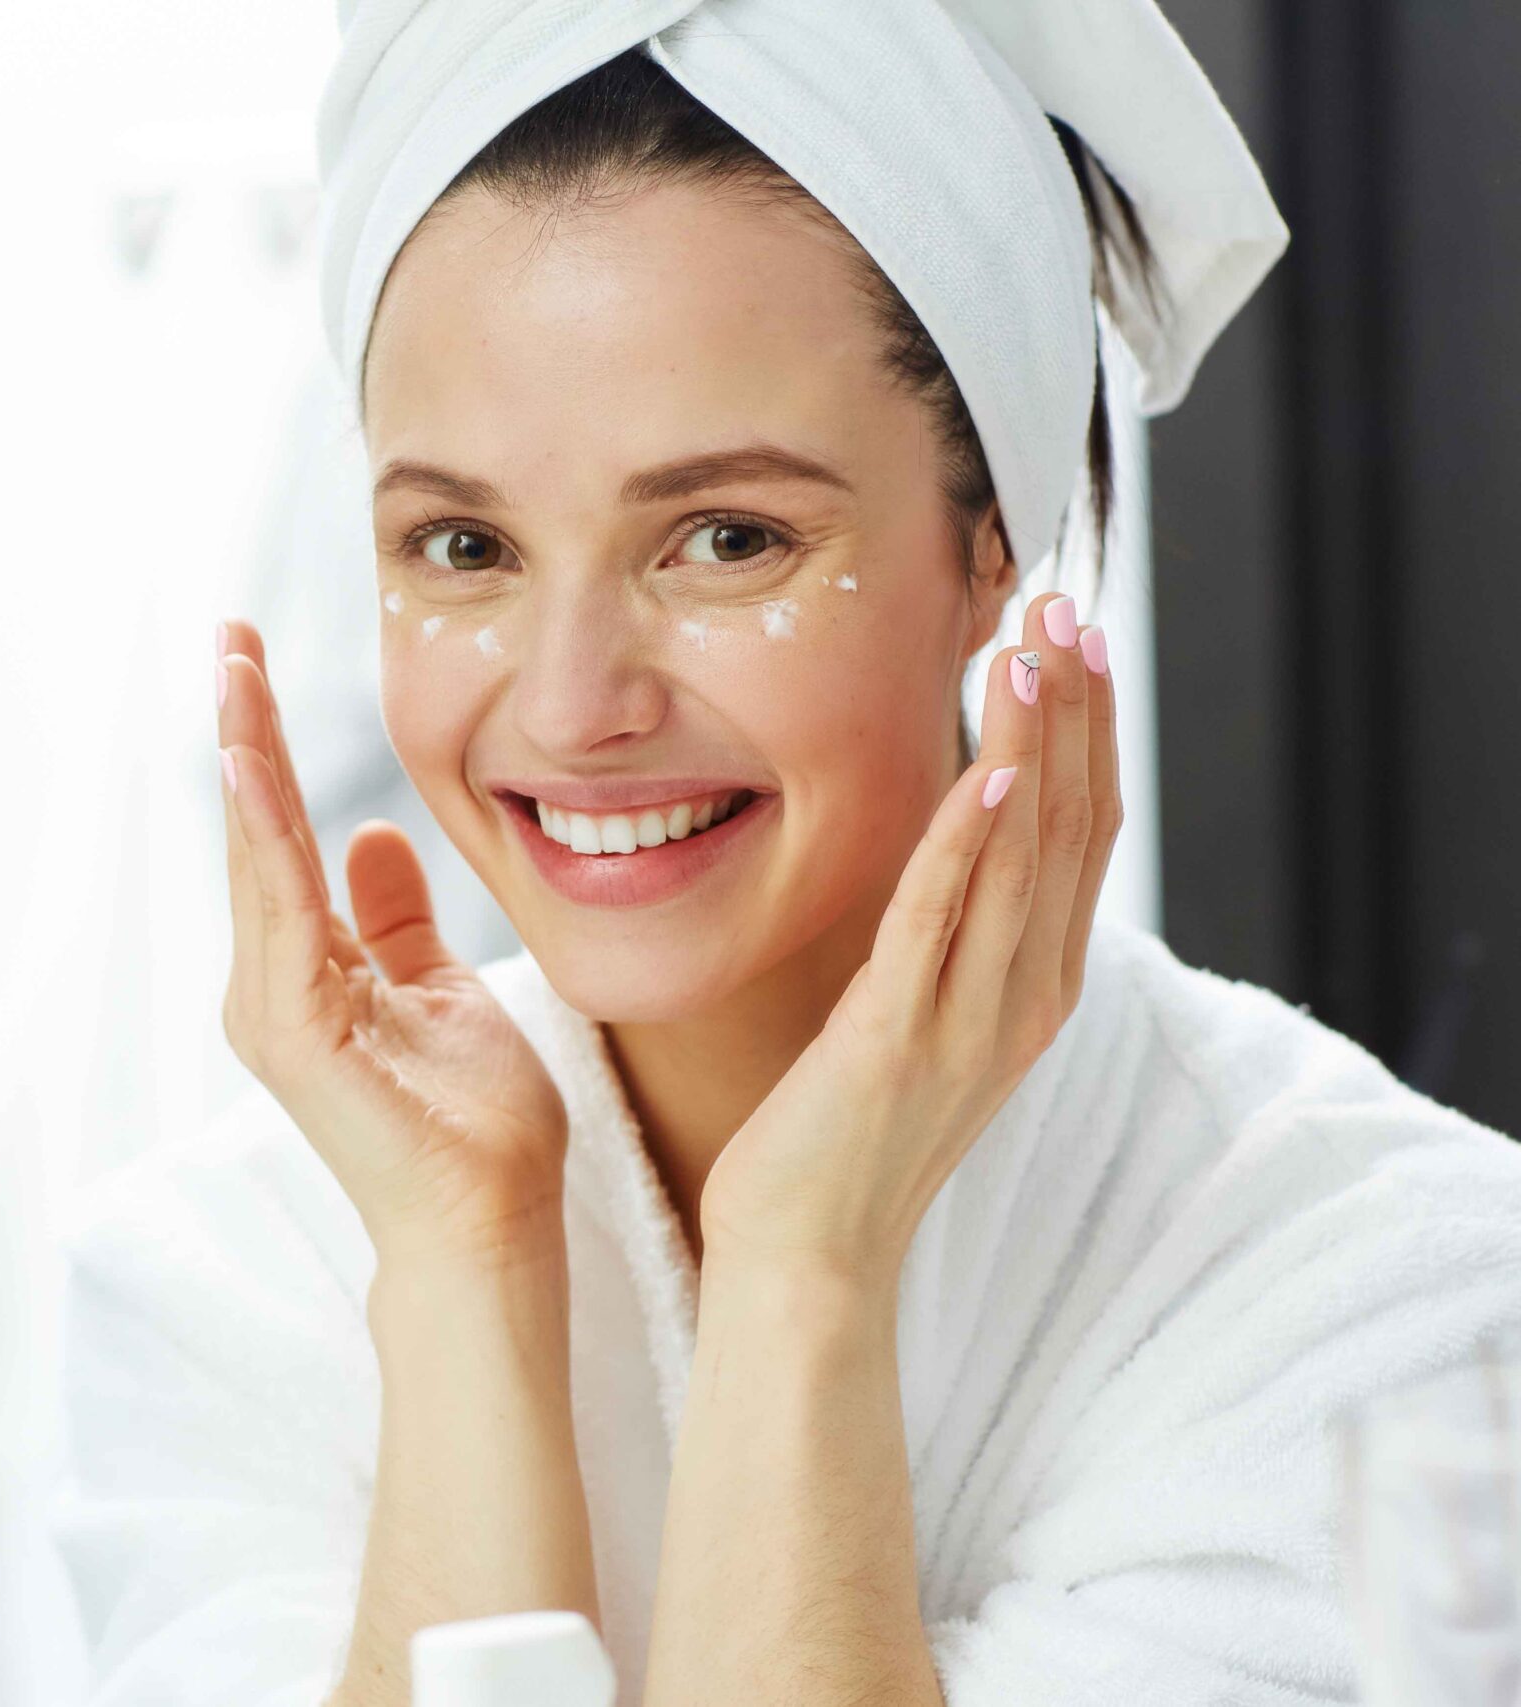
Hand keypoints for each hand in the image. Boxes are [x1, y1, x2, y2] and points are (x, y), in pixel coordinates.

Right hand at [217, 619, 566, 1265]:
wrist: (490, 1226)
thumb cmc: (473, 1127)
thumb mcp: (441, 989)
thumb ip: (395, 919)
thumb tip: (372, 836)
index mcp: (305, 975)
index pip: (279, 839)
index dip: (267, 749)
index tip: (254, 664)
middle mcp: (271, 988)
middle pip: (251, 834)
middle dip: (241, 730)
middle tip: (229, 634)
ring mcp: (272, 1011)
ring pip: (254, 858)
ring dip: (244, 758)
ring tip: (233, 670)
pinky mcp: (291, 1032)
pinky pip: (279, 908)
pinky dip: (265, 831)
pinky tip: (252, 763)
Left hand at [698, 593, 1120, 1281]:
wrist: (808, 1256)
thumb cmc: (844, 1134)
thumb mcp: (916, 1018)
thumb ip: (949, 938)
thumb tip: (954, 845)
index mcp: (1032, 989)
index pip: (1081, 834)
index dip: (1087, 732)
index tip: (1078, 637)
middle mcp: (1021, 999)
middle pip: (1069, 827)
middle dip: (1072, 711)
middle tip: (1067, 604)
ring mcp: (968, 1021)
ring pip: (1019, 859)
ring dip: (1030, 746)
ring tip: (1036, 649)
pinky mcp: (898, 1038)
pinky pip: (941, 924)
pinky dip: (966, 845)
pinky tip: (985, 772)